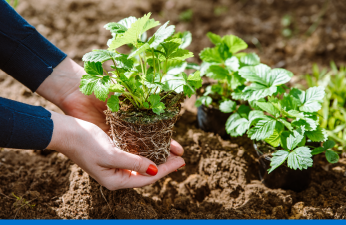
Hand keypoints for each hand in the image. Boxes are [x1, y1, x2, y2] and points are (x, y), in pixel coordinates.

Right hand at [37, 57, 184, 188]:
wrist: (65, 132)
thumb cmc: (85, 143)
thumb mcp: (111, 154)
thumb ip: (133, 162)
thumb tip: (154, 170)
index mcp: (116, 180)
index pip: (147, 177)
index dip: (166, 170)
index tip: (182, 162)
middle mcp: (116, 175)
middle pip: (146, 172)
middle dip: (164, 165)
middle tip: (181, 158)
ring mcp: (115, 165)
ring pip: (142, 164)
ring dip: (156, 158)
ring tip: (171, 153)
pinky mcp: (113, 155)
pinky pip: (134, 156)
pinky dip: (146, 152)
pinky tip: (154, 146)